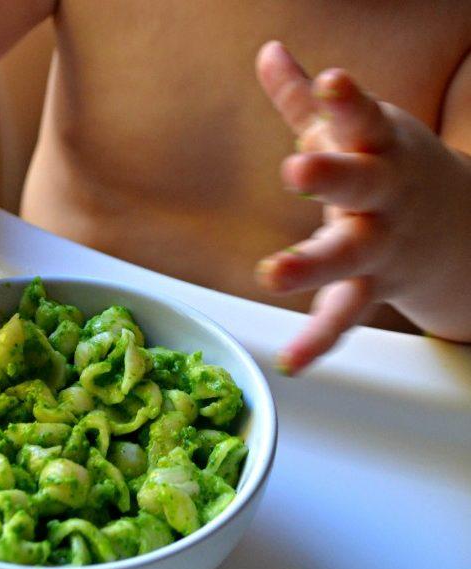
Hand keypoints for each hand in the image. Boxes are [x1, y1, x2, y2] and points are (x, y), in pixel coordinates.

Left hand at [255, 41, 470, 374]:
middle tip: (297, 169)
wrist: (453, 228)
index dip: (348, 103)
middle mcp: (383, 198)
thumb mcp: (358, 133)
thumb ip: (310, 102)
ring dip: (311, 266)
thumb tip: (269, 52)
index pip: (364, 120)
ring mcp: (380, 248)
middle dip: (333, 175)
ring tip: (271, 275)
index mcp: (379, 151)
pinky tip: (293, 362)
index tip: (332, 81)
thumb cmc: (387, 171)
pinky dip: (318, 341)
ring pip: (349, 258)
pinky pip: (344, 316)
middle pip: (361, 185)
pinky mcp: (372, 289)